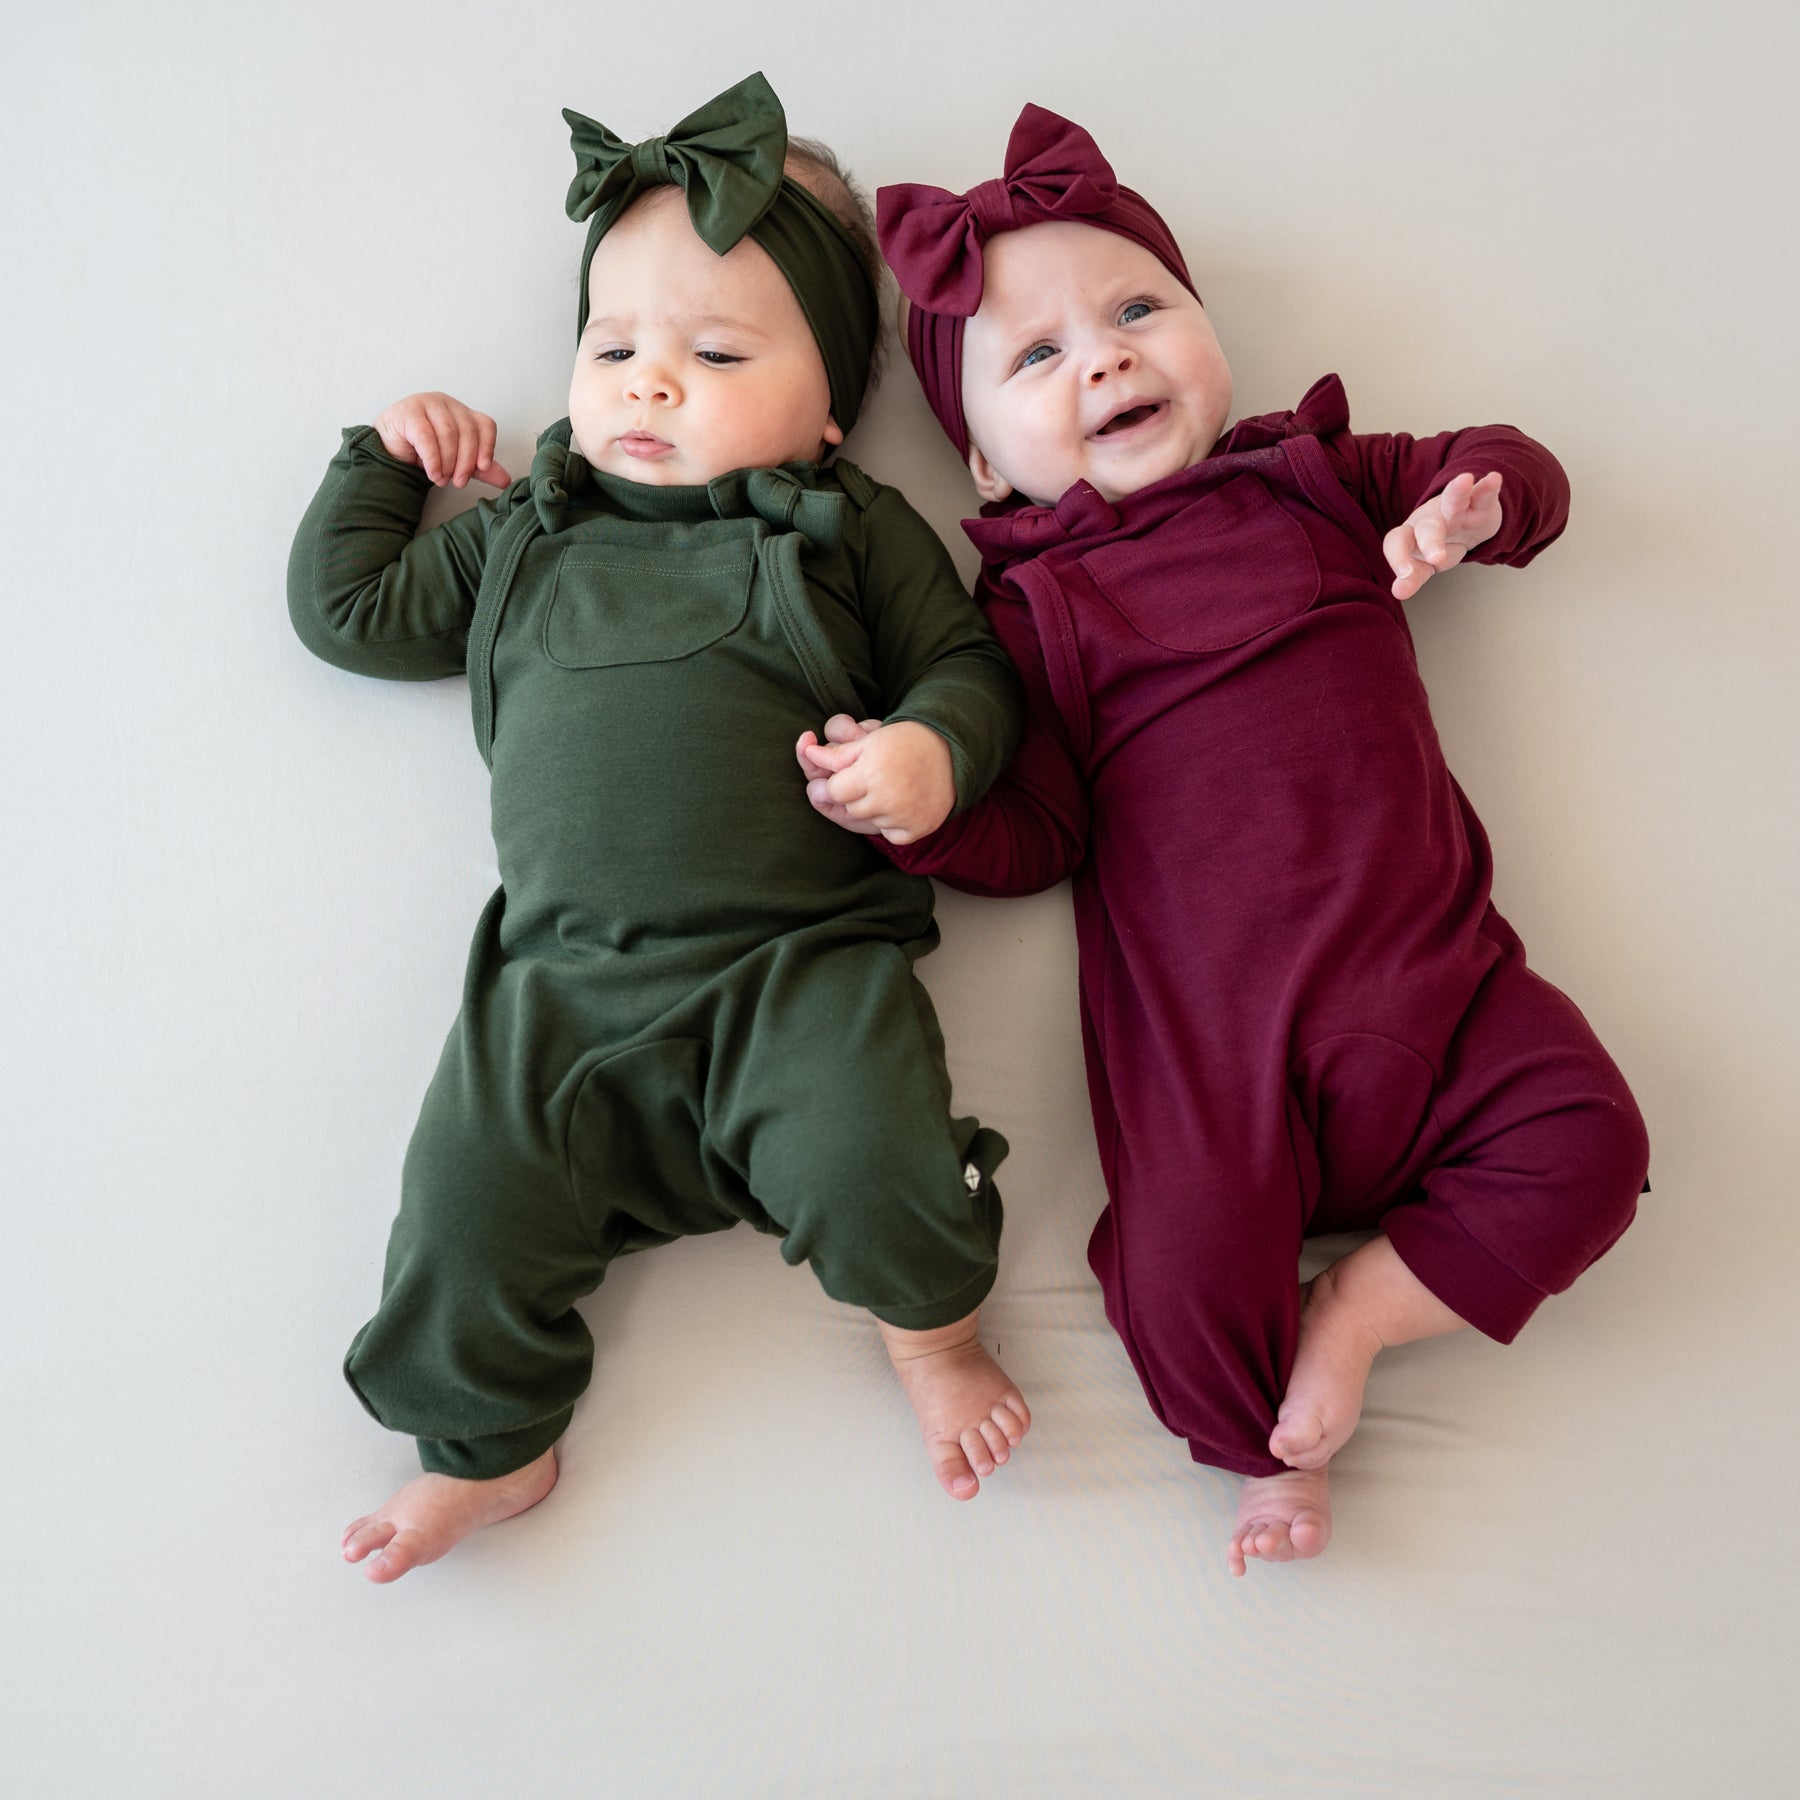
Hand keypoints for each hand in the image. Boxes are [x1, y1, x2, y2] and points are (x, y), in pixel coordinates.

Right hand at [372, 392, 512, 488]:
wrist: (390, 450)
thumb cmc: (424, 452)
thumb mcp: (457, 462)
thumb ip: (480, 469)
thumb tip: (506, 481)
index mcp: (463, 412)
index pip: (485, 425)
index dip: (488, 447)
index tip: (483, 468)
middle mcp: (447, 404)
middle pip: (467, 431)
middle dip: (465, 461)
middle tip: (459, 482)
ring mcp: (427, 403)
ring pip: (448, 433)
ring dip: (447, 462)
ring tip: (442, 480)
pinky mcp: (408, 411)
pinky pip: (426, 436)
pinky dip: (432, 459)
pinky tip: (433, 473)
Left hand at [795, 715, 954, 843]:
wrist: (952, 752)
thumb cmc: (905, 742)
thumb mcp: (868, 740)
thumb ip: (836, 754)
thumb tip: (808, 754)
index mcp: (869, 772)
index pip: (832, 792)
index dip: (836, 783)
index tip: (848, 775)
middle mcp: (886, 797)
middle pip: (850, 808)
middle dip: (855, 795)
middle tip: (874, 779)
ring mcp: (902, 816)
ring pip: (869, 821)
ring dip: (873, 809)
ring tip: (891, 788)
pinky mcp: (917, 829)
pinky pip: (891, 834)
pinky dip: (893, 823)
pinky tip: (903, 803)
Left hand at [1383, 471, 1502, 599]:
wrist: (1464, 523)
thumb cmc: (1437, 545)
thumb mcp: (1425, 565)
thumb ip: (1413, 577)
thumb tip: (1399, 592)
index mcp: (1411, 535)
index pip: (1397, 543)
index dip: (1398, 558)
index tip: (1404, 577)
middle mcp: (1430, 519)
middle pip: (1427, 527)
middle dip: (1431, 541)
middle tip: (1436, 558)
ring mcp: (1454, 509)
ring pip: (1453, 501)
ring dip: (1458, 491)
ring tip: (1464, 481)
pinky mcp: (1479, 502)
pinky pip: (1483, 494)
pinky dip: (1489, 487)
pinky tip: (1494, 479)